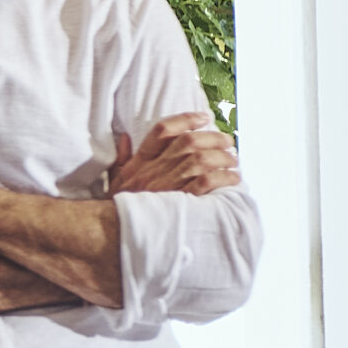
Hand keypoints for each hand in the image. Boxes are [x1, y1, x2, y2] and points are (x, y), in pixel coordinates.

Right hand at [109, 112, 239, 195]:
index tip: (204, 117)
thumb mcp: (114, 179)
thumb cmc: (117, 206)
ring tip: (233, 160)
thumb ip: (121, 158)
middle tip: (227, 141)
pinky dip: (222, 178)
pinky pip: (205, 183)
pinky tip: (232, 178)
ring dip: (222, 157)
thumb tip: (125, 138)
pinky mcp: (178, 203)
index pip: (162, 130)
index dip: (185, 119)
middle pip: (188, 142)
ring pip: (200, 160)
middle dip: (213, 138)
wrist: (113, 230)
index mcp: (140, 162)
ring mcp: (166, 186)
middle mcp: (154, 170)